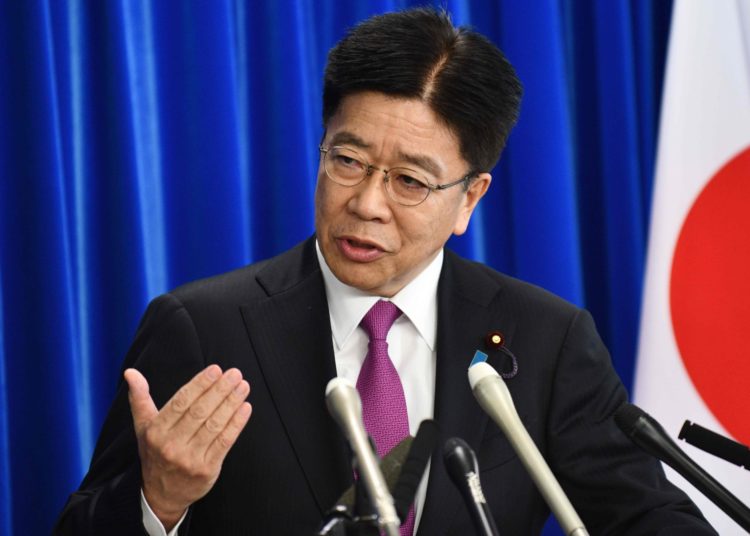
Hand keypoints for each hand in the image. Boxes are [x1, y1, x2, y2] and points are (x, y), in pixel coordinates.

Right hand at [124, 365, 251, 529]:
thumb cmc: (155, 453)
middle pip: (200, 411)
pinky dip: (237, 423)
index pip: (181, 402)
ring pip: (214, 425)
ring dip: (231, 403)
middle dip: (220, 390)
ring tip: (243, 386)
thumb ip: (139, 398)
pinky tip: (245, 407)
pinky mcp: (207, 469)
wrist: (161, 495)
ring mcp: (190, 459)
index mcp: (156, 431)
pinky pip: (225, 442)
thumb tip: (130, 372)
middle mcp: (171, 445)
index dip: (200, 384)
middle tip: (235, 373)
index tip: (216, 369)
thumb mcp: (143, 427)